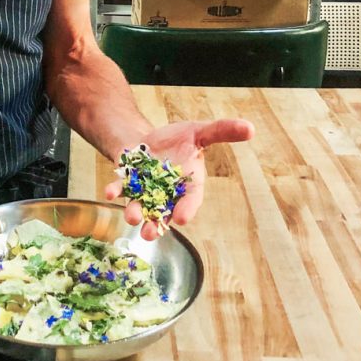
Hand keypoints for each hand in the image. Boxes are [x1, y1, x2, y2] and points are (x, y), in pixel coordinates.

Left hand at [105, 119, 253, 240]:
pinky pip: (120, 189)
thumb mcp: (200, 131)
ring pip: (140, 206)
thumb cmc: (180, 139)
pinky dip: (115, 191)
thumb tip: (251, 127)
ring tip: (131, 217)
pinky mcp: (127, 182)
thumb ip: (222, 131)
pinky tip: (110, 193)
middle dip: (156, 224)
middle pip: (163, 212)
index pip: (190, 200)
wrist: (151, 138)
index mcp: (188, 184)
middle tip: (149, 233)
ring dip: (134, 212)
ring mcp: (145, 190)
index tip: (182, 218)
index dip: (187, 209)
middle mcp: (166, 193)